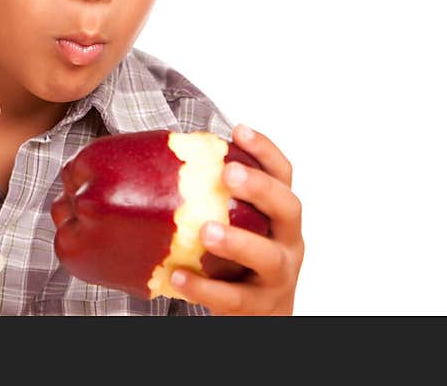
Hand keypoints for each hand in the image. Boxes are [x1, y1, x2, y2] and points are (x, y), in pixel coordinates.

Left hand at [169, 124, 304, 314]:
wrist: (262, 317)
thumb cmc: (240, 261)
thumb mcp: (238, 226)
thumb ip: (212, 198)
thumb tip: (157, 159)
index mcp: (281, 214)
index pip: (283, 174)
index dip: (265, 150)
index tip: (238, 130)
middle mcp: (289, 241)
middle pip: (288, 208)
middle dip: (260, 187)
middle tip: (228, 173)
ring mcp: (279, 277)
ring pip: (268, 257)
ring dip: (238, 242)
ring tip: (205, 231)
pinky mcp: (259, 308)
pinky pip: (234, 298)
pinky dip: (204, 288)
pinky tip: (177, 276)